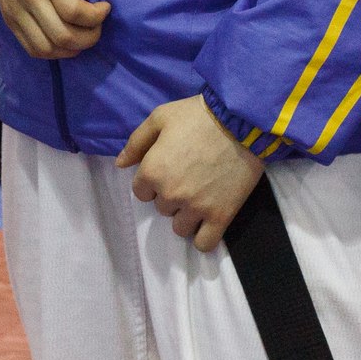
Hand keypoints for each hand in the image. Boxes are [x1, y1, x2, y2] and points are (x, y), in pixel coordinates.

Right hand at [0, 0, 140, 58]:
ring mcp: (15, 10)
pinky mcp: (8, 18)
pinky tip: (64, 38)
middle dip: (89, 37)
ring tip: (82, 32)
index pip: (74, 11)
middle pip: (62, 35)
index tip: (105, 6)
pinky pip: (31, 48)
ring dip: (71, 48)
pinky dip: (52, 51)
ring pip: (46, 48)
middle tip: (97, 23)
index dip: (96, 16)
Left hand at [117, 95, 262, 251]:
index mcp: (153, 171)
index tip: (168, 169)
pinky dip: (203, 237)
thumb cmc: (197, 115)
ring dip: (186, 215)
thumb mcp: (160, 117)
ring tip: (200, 196)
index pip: (140, 192)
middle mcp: (171, 194)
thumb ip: (136, 142)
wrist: (240, 121)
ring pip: (180, 227)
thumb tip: (120, 164)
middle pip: (161, 208)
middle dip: (171, 195)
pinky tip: (207, 222)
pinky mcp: (221, 216)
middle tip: (188, 177)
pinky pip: (204, 244)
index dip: (152, 181)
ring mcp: (196, 208)